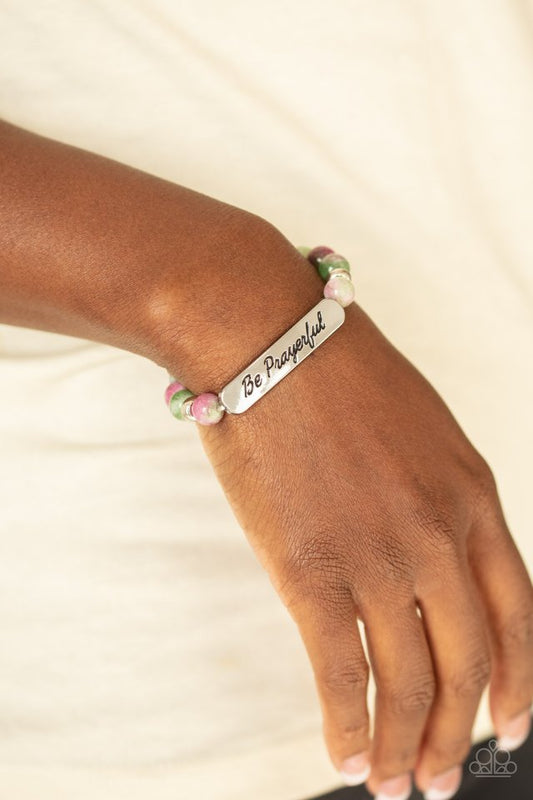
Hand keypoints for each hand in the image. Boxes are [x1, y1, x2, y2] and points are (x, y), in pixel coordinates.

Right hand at [197, 293, 532, 797]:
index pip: (518, 613)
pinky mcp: (310, 570)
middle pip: (471, 662)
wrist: (270, 337)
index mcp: (473, 494)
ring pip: (411, 681)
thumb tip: (433, 560)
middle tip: (447, 779)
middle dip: (462, 734)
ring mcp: (377, 556)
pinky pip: (341, 672)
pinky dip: (348, 725)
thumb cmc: (339, 374)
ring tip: (398, 786)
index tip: (512, 729)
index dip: (521, 682)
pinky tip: (346, 757)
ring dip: (409, 746)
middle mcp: (438, 534)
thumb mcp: (423, 428)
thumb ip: (440, 496)